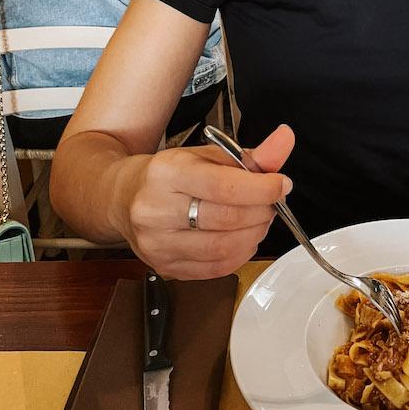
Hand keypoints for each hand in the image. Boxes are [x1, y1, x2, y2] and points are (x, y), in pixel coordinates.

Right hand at [115, 124, 294, 279]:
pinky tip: (242, 238)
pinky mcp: (164, 267)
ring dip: (254, 235)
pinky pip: (215, 269)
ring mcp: (157, 244)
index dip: (261, 188)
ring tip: (258, 219)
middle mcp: (157, 210)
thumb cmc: (168, 175)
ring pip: (223, 248)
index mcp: (168, 173)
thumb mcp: (208, 154)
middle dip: (262, 211)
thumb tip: (285, 140)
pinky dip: (240, 254)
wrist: (123, 197)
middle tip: (271, 202)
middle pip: (227, 219)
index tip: (281, 184)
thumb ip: (252, 154)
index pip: (224, 186)